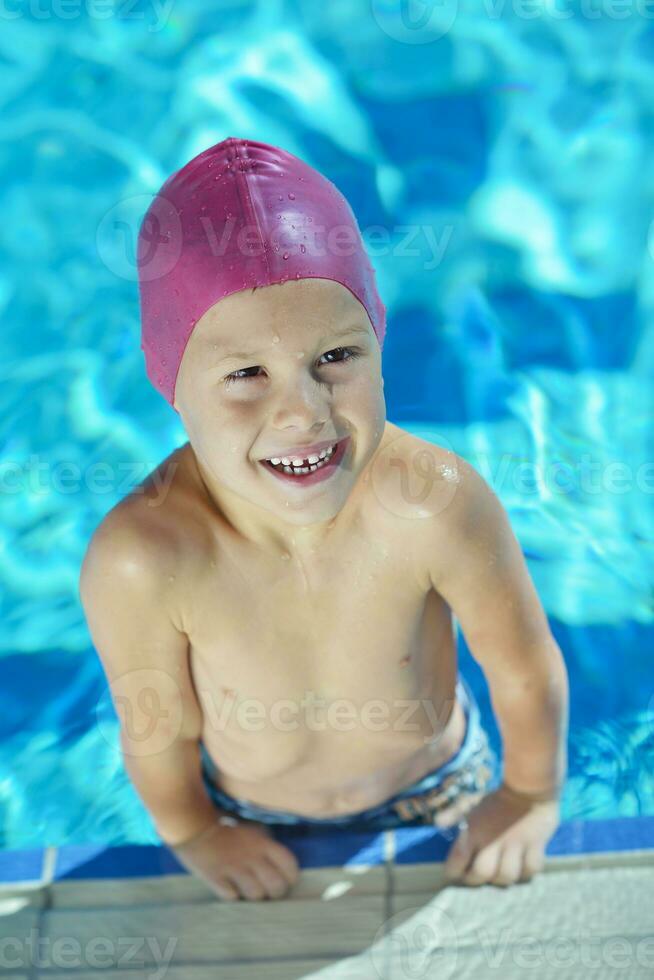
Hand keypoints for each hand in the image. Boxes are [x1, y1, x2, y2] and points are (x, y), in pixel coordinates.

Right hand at [168, 817, 299, 900]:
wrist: (193, 825)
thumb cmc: (224, 825)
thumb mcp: (251, 828)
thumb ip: (266, 843)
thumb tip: (279, 862)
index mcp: (262, 842)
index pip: (289, 865)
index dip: (291, 877)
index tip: (287, 880)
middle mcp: (252, 857)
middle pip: (276, 887)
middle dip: (275, 892)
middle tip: (268, 890)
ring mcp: (234, 869)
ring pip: (256, 895)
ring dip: (254, 894)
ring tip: (248, 889)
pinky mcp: (216, 879)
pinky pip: (233, 897)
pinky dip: (234, 895)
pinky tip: (231, 887)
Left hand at [441, 783, 560, 886]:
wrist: (527, 787)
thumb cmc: (495, 799)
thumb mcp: (471, 802)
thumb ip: (454, 813)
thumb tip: (437, 823)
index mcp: (475, 830)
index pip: (458, 860)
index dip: (454, 871)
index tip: (454, 873)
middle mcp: (493, 841)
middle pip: (482, 874)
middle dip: (475, 880)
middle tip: (475, 876)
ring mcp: (516, 844)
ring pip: (507, 876)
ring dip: (501, 879)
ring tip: (497, 874)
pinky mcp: (535, 845)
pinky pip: (531, 869)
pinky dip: (525, 872)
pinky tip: (520, 869)